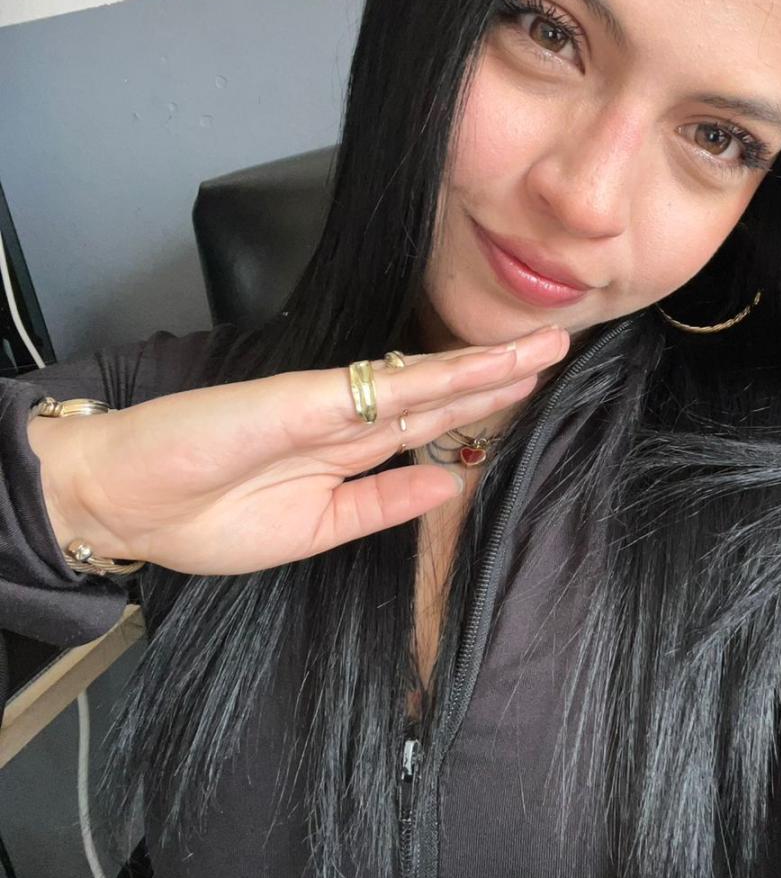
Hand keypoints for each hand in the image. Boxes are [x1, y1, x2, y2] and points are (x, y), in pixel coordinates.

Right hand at [37, 325, 569, 575]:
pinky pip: (380, 389)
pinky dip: (433, 379)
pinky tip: (478, 370)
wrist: (126, 501)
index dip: (481, 408)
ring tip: (541, 349)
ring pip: (424, 381)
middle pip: (440, 394)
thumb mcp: (316, 530)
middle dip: (501, 376)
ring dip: (484, 367)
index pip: (430, 424)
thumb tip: (452, 485)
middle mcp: (347, 420)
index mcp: (349, 452)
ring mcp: (327, 406)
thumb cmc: (206, 519)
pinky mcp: (303, 401)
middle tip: (558, 348)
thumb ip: (383, 504)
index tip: (529, 393)